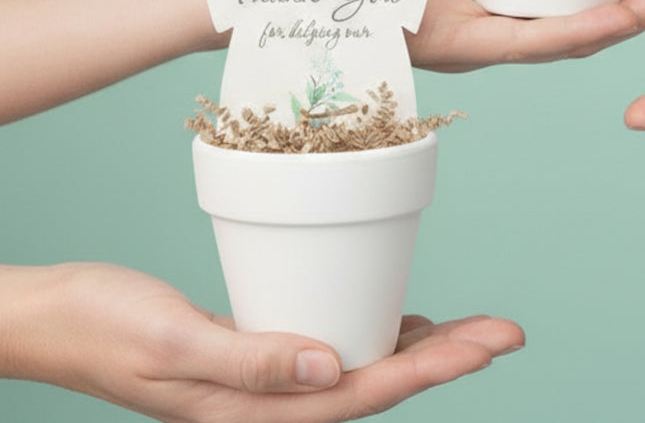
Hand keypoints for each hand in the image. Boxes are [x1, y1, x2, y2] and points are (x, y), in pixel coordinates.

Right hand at [1, 263, 522, 422]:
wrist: (53, 317)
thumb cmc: (101, 325)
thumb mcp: (171, 341)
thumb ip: (250, 360)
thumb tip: (331, 370)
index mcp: (250, 412)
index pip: (360, 394)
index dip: (429, 369)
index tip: (488, 344)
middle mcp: (264, 404)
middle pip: (374, 383)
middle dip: (446, 358)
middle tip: (507, 330)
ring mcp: (259, 383)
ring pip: (358, 369)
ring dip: (417, 350)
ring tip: (472, 331)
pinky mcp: (253, 353)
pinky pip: (328, 350)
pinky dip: (371, 333)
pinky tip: (396, 320)